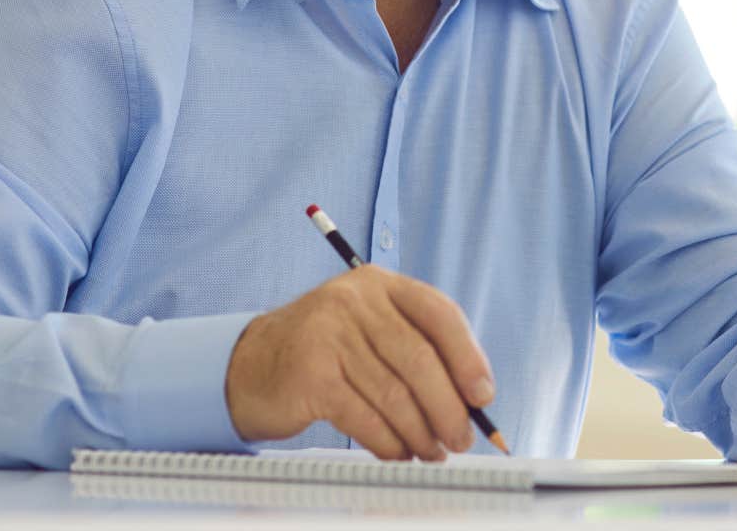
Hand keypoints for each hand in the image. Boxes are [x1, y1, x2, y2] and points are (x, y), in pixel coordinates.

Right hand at [224, 265, 495, 460]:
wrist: (252, 364)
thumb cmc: (327, 352)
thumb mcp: (371, 331)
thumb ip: (418, 350)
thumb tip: (473, 399)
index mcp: (380, 284)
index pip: (440, 314)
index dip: (469, 358)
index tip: (484, 397)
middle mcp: (354, 301)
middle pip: (420, 359)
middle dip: (448, 408)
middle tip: (460, 439)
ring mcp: (328, 334)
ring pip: (394, 394)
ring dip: (421, 432)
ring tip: (432, 452)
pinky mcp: (309, 374)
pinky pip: (364, 417)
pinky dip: (388, 442)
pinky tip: (398, 452)